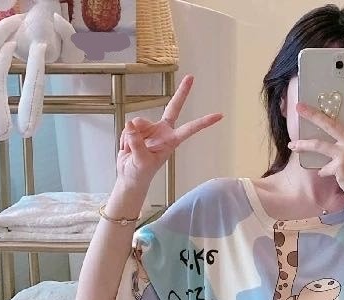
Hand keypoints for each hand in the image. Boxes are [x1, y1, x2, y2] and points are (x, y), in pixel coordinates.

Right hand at [116, 74, 222, 189]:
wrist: (129, 177)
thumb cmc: (140, 174)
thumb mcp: (140, 161)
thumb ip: (136, 143)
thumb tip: (130, 124)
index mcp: (171, 141)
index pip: (189, 129)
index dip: (203, 122)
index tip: (219, 115)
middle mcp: (163, 132)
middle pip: (173, 107)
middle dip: (182, 93)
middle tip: (191, 77)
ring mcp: (151, 129)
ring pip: (138, 122)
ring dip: (131, 137)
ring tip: (132, 151)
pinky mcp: (138, 129)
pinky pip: (128, 126)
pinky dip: (125, 138)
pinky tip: (127, 148)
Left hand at [289, 71, 343, 204]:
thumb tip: (334, 134)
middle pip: (329, 122)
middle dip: (311, 114)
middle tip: (298, 106)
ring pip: (319, 144)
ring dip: (303, 144)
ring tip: (291, 145)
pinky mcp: (340, 166)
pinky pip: (324, 167)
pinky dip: (324, 171)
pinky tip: (327, 174)